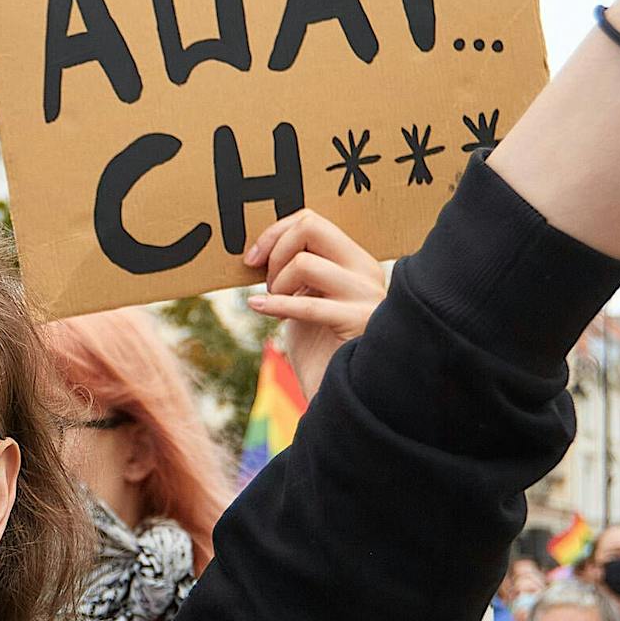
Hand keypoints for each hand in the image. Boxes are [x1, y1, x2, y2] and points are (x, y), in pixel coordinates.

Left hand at [243, 210, 386, 398]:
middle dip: (275, 248)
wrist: (345, 398)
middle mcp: (366, 272)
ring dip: (277, 285)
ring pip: (304, 263)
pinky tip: (258, 307)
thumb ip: (296, 272)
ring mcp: (366, 295)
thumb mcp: (306, 302)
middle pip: (311, 227)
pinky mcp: (359, 321)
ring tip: (275, 305)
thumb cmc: (321, 352)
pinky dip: (274, 304)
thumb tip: (263, 246)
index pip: (313, 221)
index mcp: (355, 262)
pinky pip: (307, 303)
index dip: (275, 233)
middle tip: (265, 281)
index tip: (252, 258)